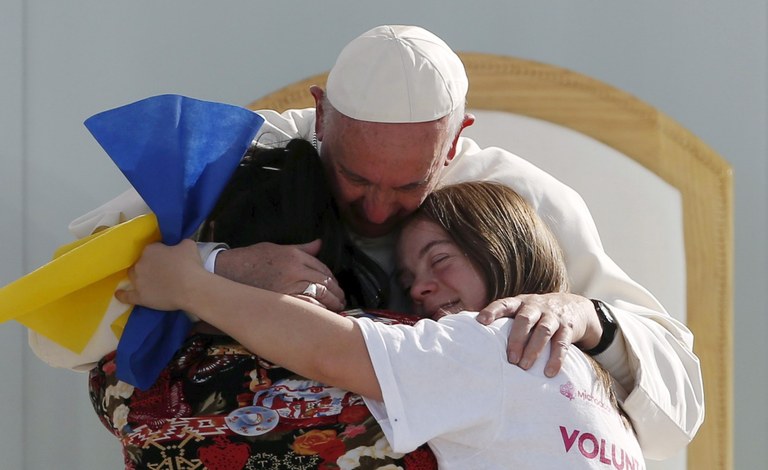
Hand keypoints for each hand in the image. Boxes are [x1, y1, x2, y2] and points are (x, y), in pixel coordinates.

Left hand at [116, 240, 204, 310]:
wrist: (192, 288)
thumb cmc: (190, 265)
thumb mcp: (189, 245)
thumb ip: (179, 243)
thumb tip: (177, 246)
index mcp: (150, 249)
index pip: (151, 249)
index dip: (159, 254)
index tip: (167, 258)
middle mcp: (140, 263)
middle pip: (140, 262)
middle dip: (149, 265)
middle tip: (162, 271)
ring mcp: (137, 281)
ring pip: (133, 276)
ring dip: (138, 276)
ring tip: (148, 281)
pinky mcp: (139, 296)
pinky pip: (126, 296)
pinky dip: (122, 295)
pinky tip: (119, 294)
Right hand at [214, 239, 345, 310]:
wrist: (227, 272)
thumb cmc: (250, 259)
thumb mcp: (275, 248)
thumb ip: (301, 248)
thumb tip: (319, 244)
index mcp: (294, 255)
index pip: (322, 267)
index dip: (332, 279)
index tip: (335, 286)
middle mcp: (295, 269)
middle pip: (324, 281)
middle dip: (336, 292)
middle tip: (341, 300)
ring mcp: (289, 285)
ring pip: (320, 294)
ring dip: (331, 302)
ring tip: (336, 308)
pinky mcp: (282, 299)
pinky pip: (308, 305)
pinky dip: (318, 310)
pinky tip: (322, 315)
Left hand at [476, 293, 599, 376]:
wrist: (574, 306)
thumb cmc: (536, 314)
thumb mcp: (521, 311)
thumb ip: (503, 322)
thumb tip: (471, 337)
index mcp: (519, 303)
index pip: (504, 304)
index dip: (492, 311)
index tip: (481, 321)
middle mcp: (535, 306)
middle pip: (525, 320)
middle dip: (516, 339)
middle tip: (510, 359)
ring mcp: (553, 316)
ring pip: (544, 331)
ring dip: (534, 349)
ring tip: (524, 367)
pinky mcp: (568, 328)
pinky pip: (562, 343)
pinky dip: (556, 358)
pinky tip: (549, 372)